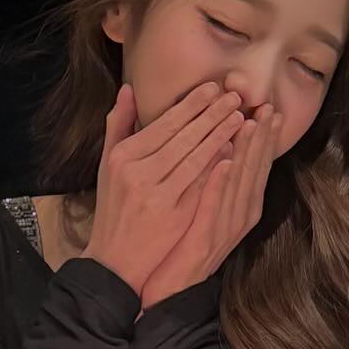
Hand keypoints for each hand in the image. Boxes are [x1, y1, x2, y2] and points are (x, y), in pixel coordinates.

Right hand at [82, 81, 245, 295]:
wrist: (115, 260)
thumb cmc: (115, 206)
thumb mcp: (108, 165)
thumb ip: (118, 125)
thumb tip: (128, 89)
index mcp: (124, 156)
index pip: (164, 123)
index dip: (191, 104)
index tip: (213, 88)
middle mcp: (137, 173)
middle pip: (182, 137)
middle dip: (212, 114)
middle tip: (236, 96)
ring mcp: (156, 195)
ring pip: (195, 158)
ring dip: (220, 135)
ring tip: (240, 117)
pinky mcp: (172, 216)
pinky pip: (200, 185)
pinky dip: (217, 166)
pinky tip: (233, 150)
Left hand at [138, 105, 282, 310]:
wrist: (169, 286)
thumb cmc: (184, 242)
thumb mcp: (205, 206)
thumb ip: (216, 177)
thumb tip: (223, 142)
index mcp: (242, 206)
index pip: (257, 166)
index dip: (265, 139)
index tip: (270, 109)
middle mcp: (240, 216)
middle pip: (255, 171)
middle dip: (263, 138)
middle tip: (268, 107)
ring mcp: (225, 229)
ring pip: (240, 185)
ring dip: (246, 154)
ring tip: (251, 125)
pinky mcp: (205, 239)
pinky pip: (215, 207)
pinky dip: (221, 185)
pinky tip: (225, 164)